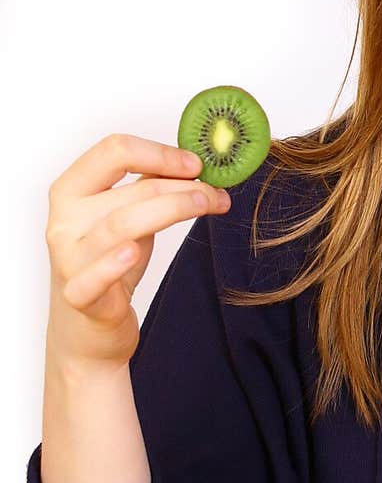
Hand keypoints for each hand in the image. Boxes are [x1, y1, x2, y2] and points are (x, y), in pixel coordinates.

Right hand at [45, 134, 231, 372]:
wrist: (87, 330)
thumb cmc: (107, 267)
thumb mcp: (126, 218)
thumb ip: (148, 189)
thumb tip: (194, 165)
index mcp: (71, 191)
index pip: (113, 151)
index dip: (159, 153)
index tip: (196, 164)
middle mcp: (64, 221)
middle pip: (128, 190)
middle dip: (181, 187)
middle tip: (216, 192)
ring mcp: (68, 259)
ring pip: (120, 224)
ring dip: (171, 209)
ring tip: (206, 205)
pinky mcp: (79, 297)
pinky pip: (92, 278)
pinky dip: (113, 264)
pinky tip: (134, 252)